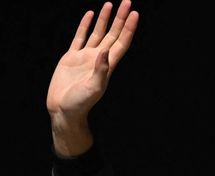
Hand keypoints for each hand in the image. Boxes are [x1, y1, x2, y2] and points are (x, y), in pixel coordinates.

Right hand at [47, 1, 138, 118]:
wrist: (64, 110)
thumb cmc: (81, 103)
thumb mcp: (94, 88)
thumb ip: (100, 71)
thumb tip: (105, 52)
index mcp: (108, 65)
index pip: (122, 42)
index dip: (129, 28)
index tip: (135, 14)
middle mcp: (99, 58)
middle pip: (113, 34)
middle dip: (121, 19)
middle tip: (128, 2)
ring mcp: (86, 57)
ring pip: (98, 33)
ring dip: (105, 19)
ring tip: (110, 4)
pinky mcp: (72, 58)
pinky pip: (80, 37)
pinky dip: (85, 26)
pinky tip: (89, 15)